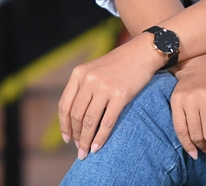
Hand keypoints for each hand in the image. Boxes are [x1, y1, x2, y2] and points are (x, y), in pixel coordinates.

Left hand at [58, 32, 160, 159]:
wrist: (141, 53)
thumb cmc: (118, 64)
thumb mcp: (94, 70)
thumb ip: (83, 87)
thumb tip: (76, 118)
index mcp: (78, 74)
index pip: (64, 105)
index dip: (64, 125)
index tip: (66, 138)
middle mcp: (88, 80)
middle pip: (76, 115)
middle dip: (76, 135)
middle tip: (78, 148)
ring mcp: (104, 87)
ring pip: (89, 121)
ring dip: (86, 140)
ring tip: (86, 152)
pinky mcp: (120, 95)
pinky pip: (107, 122)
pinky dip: (100, 137)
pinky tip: (98, 147)